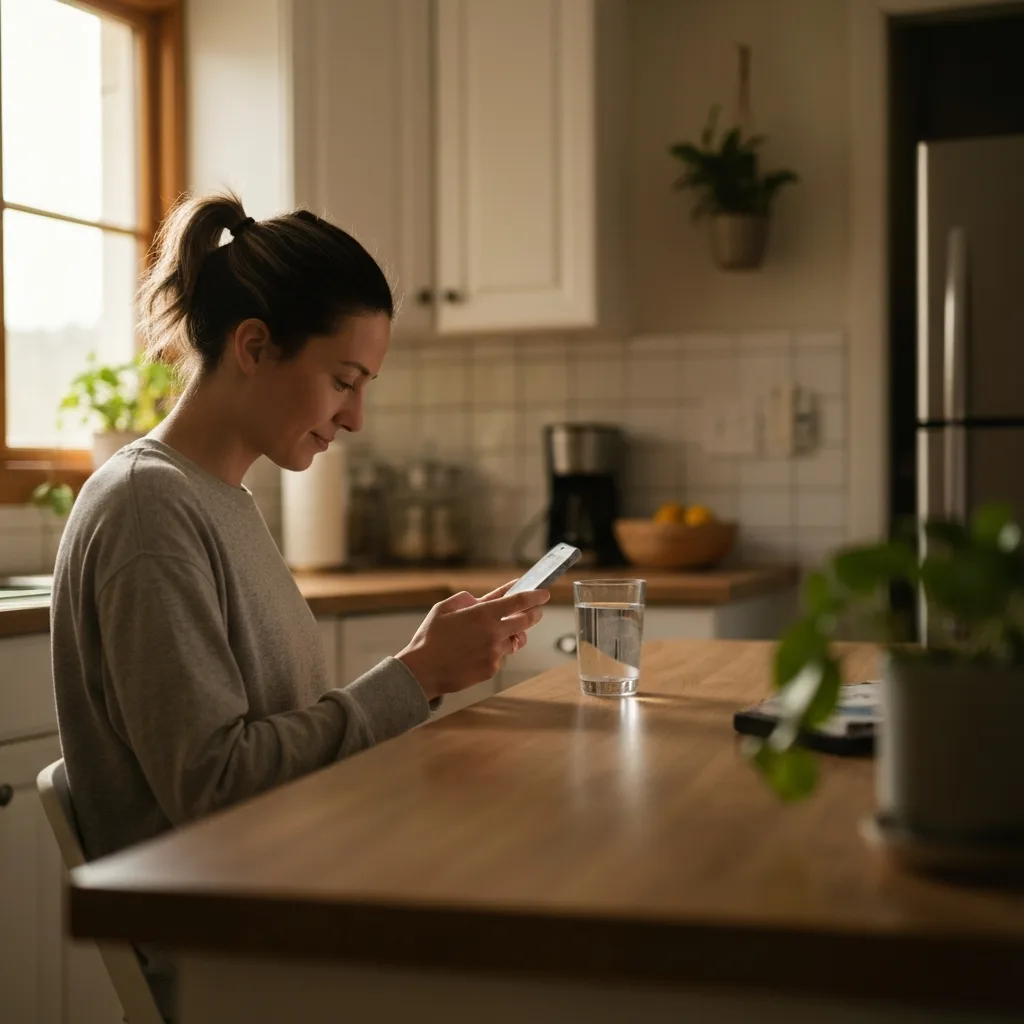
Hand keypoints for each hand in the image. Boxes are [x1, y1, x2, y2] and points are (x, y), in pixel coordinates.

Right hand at [397, 581, 549, 700]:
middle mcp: (494, 633)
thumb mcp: (444, 608)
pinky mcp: (491, 669)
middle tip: (535, 610)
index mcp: (483, 614)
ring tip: (501, 632)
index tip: (544, 593)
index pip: (519, 601)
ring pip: (516, 640)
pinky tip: (479, 651)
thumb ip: (466, 600)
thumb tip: (480, 600)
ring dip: (514, 634)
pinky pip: (501, 656)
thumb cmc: (430, 638)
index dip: (535, 595)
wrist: (423, 672)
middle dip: (535, 613)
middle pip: (526, 621)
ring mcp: (495, 653)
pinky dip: (496, 651)